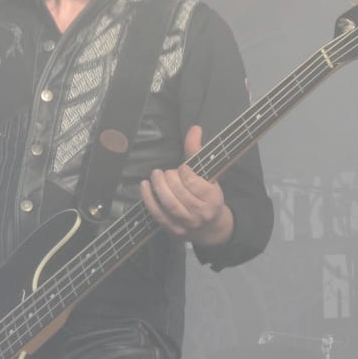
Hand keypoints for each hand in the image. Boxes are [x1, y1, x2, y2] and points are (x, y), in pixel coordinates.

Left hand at [140, 125, 233, 249]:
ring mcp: (187, 224)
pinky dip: (148, 199)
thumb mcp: (207, 173)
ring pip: (169, 204)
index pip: (194, 183)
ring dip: (158, 187)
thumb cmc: (206, 195)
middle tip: (166, 172)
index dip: (184, 172)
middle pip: (180, 193)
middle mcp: (201, 213)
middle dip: (170, 178)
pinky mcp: (174, 230)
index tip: (182, 168)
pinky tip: (145, 186)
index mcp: (213, 198)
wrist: (210, 227)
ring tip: (155, 175)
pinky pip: (158, 215)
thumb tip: (194, 128)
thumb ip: (197, 151)